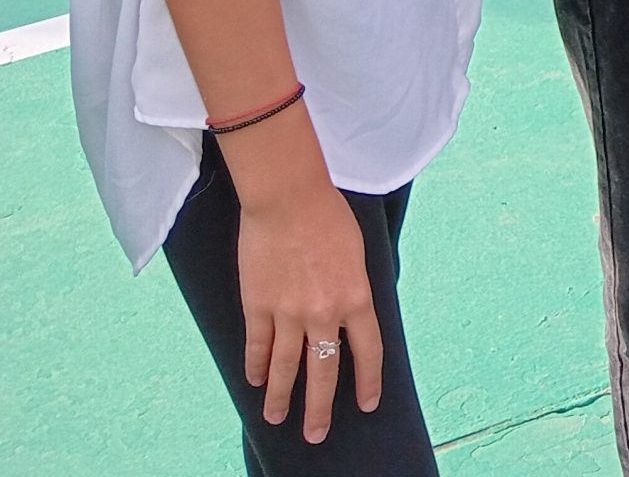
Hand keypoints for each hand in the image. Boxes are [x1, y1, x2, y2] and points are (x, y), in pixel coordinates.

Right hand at [236, 184, 383, 440]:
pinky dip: (255, 367)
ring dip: (280, 397)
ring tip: (276, 418)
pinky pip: (257, 346)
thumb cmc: (329, 217)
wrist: (288, 199)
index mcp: (357, 298)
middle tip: (316, 434)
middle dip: (320, 407)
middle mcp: (324, 313)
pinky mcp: (257, 306)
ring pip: (284, 368)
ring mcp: (288, 313)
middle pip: (324, 371)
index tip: (367, 404)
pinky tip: (254, 381)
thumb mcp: (357, 254)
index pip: (368, 351)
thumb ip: (355, 289)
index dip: (368, 381)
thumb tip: (352, 317)